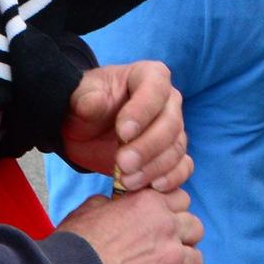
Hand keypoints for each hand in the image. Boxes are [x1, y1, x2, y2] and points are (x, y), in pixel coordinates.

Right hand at [57, 187, 204, 263]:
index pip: (181, 200)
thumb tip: (113, 203)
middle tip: (166, 253)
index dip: (173, 214)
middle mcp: (166, 227)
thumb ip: (109, 204)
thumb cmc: (74, 247)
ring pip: (196, 261)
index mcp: (149, 204)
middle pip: (195, 229)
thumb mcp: (87, 211)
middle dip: (184, 240)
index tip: (163, 227)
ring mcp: (172, 258)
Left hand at [61, 61, 189, 191]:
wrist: (87, 130)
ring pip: (176, 149)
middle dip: (147, 147)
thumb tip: (94, 103)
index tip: (122, 133)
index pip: (156, 89)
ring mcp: (174, 129)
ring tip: (127, 180)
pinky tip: (152, 187)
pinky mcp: (172, 154)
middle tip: (122, 163)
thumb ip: (86, 99)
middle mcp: (168, 101)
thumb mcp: (80, 98)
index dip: (143, 111)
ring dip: (153, 168)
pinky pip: (183, 166)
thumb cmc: (87, 106)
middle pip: (171, 124)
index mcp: (149, 76)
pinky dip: (171, 179)